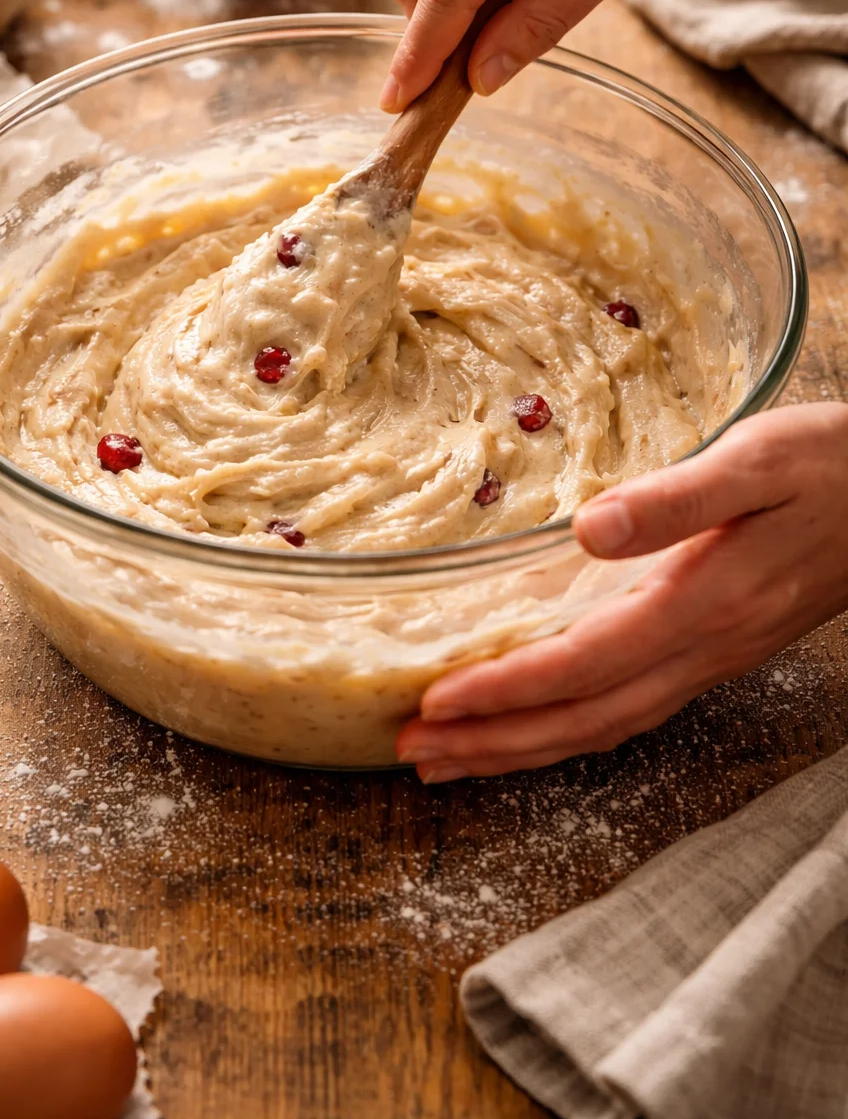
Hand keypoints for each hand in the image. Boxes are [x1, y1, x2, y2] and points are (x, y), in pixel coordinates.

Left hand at [397, 405, 847, 782]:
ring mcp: (714, 659)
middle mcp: (705, 648)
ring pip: (606, 726)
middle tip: (412, 752)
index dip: (506, 688)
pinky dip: (570, 729)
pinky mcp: (718, 651)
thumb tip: (589, 528)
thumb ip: (676, 497)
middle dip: (495, 742)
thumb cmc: (829, 465)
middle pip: (585, 718)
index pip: (584, 664)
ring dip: (524, 748)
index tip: (435, 701)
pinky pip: (631, 710)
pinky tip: (536, 727)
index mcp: (704, 602)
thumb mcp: (756, 460)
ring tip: (451, 759)